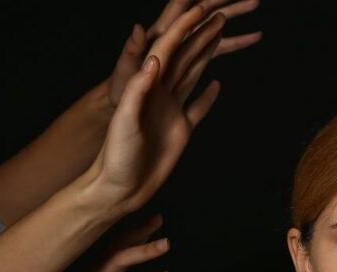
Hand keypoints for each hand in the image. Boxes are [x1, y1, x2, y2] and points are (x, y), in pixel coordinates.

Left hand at [85, 5, 225, 215]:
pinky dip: (209, 96)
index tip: (202, 11)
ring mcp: (172, 111)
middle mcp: (161, 94)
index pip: (168, 50)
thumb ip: (139, 90)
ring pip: (194, 75)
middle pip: (185, 56)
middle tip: (220, 14)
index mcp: (147, 87)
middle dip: (202, 34)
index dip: (185, 29)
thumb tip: (156, 59)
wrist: (121, 188)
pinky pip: (198, 108)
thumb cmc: (116, 156)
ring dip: (207, 54)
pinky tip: (217, 85)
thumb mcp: (125, 120)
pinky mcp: (181, 130)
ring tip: (221, 36)